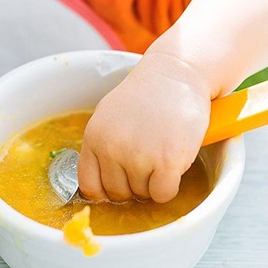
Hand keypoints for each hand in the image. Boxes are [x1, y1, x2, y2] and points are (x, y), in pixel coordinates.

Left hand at [77, 53, 210, 203]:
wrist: (177, 73)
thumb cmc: (146, 95)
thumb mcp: (108, 115)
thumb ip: (101, 146)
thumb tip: (100, 186)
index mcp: (94, 137)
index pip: (90, 186)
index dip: (107, 190)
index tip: (120, 184)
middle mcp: (112, 148)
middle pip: (119, 194)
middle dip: (134, 184)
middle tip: (148, 161)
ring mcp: (139, 156)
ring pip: (143, 194)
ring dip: (154, 181)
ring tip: (161, 152)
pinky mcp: (167, 161)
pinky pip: (163, 194)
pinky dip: (170, 186)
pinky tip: (173, 164)